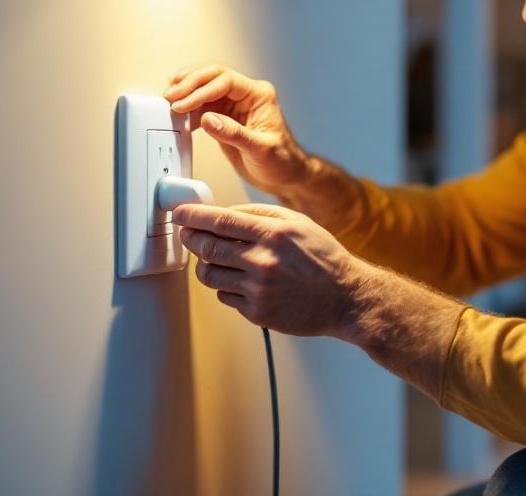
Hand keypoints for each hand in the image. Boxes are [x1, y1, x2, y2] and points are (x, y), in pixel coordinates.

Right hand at [163, 64, 309, 195]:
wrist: (285, 176)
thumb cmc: (282, 162)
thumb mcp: (260, 150)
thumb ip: (233, 133)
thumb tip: (208, 119)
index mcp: (259, 95)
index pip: (224, 81)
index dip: (200, 90)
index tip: (182, 104)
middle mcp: (246, 95)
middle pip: (212, 76)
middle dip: (189, 84)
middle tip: (170, 96)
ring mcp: (234, 104)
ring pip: (204, 87)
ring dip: (186, 92)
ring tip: (168, 101)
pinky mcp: (224, 116)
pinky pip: (202, 104)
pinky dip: (188, 107)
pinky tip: (178, 115)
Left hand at [175, 202, 365, 336]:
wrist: (345, 297)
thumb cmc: (324, 258)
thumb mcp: (298, 222)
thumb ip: (261, 213)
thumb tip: (226, 213)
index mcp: (273, 233)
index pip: (220, 221)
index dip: (193, 216)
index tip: (180, 214)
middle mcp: (263, 260)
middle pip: (207, 248)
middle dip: (190, 239)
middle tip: (188, 235)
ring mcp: (258, 289)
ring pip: (209, 275)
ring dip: (206, 265)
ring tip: (216, 260)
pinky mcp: (257, 312)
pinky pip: (225, 297)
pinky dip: (227, 287)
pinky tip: (242, 281)